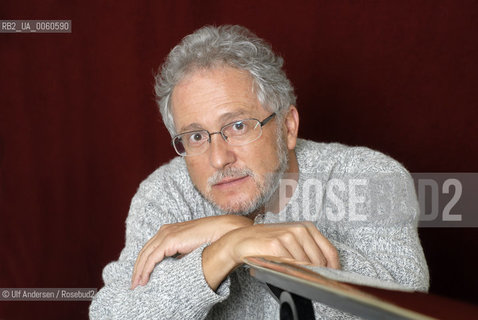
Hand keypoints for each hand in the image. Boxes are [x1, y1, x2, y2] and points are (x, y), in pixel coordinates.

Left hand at [131, 215, 251, 288]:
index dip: (143, 264)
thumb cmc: (208, 239)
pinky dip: (146, 270)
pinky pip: (152, 258)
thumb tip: (172, 266)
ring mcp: (166, 234)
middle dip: (137, 269)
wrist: (219, 231)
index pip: (149, 248)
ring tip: (137, 285)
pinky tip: (144, 279)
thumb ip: (178, 255)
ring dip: (139, 272)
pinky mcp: (169, 240)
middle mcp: (164, 231)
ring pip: (145, 256)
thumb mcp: (188, 248)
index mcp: (168, 231)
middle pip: (144, 252)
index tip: (140, 277)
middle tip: (134, 284)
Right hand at [203, 222, 339, 289]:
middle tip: (305, 277)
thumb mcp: (292, 242)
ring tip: (287, 268)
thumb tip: (326, 269)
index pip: (330, 251)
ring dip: (298, 272)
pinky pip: (290, 265)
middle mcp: (299, 230)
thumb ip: (309, 251)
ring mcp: (288, 236)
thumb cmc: (268, 242)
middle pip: (319, 261)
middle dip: (314, 273)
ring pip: (305, 265)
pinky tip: (280, 266)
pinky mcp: (276, 244)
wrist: (243, 240)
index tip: (331, 278)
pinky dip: (287, 270)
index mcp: (307, 227)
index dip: (333, 268)